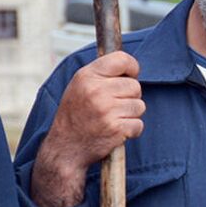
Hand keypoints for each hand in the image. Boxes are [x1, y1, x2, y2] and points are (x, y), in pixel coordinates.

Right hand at [32, 51, 144, 206]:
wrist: (66, 147)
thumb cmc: (76, 115)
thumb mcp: (80, 87)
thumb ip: (101, 75)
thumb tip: (129, 65)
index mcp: (87, 76)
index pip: (122, 59)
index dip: (132, 67)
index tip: (130, 75)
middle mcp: (96, 91)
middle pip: (135, 86)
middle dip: (129, 96)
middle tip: (113, 106)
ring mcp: (107, 110)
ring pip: (140, 105)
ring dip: (130, 114)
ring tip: (112, 119)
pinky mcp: (117, 128)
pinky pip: (139, 124)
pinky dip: (131, 130)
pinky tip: (115, 131)